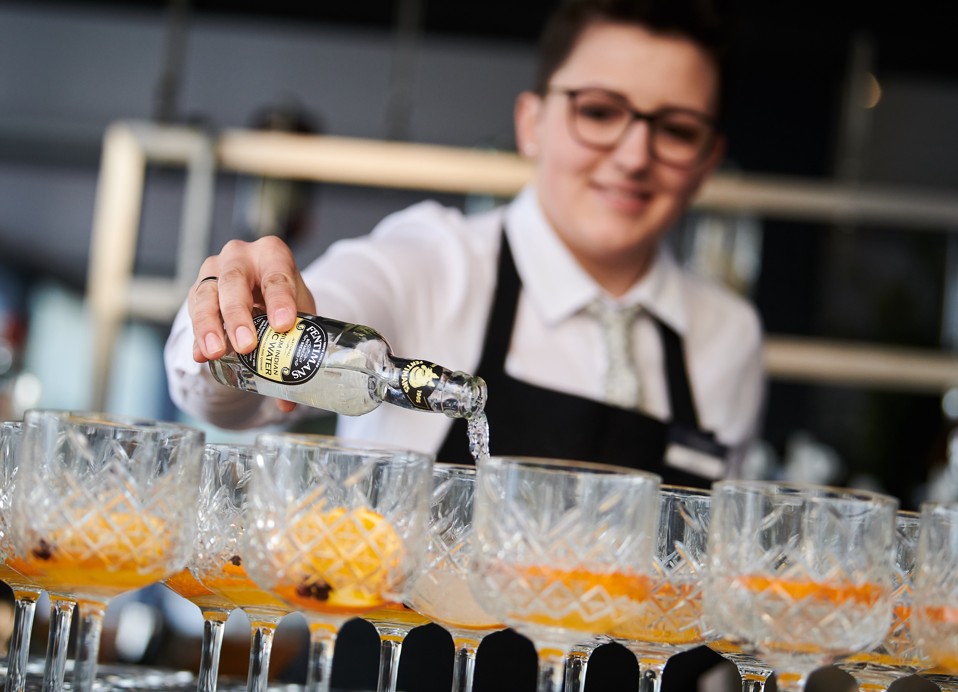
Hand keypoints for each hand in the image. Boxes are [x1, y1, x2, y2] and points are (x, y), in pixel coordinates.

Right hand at [189, 237, 316, 411]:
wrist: (258, 287)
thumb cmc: (282, 298)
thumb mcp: (298, 313)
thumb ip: (298, 349)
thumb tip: (289, 402)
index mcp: (273, 254)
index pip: (277, 276)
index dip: (280, 301)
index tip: (283, 325)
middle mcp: (239, 257)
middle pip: (234, 282)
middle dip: (238, 315)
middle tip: (245, 345)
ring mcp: (214, 271)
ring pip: (206, 296)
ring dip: (210, 327)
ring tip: (216, 353)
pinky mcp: (197, 290)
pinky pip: (193, 311)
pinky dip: (199, 336)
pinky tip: (202, 355)